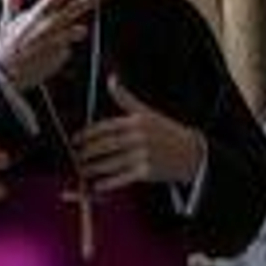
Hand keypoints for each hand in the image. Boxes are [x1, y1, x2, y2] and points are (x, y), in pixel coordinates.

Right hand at [0, 0, 96, 92]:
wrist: (6, 76)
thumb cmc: (5, 48)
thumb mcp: (6, 21)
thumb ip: (10, 1)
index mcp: (36, 16)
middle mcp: (49, 28)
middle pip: (72, 11)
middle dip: (84, 2)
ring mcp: (56, 44)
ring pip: (74, 32)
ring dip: (77, 30)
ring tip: (80, 30)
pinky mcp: (59, 58)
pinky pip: (65, 50)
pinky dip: (61, 48)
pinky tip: (51, 52)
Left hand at [73, 76, 205, 193]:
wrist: (189, 153)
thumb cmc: (165, 130)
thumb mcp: (146, 111)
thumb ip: (125, 98)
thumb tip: (111, 79)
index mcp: (137, 121)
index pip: (107, 127)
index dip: (89, 133)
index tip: (76, 139)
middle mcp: (139, 138)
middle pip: (107, 145)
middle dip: (88, 151)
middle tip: (76, 155)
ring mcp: (143, 156)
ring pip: (112, 163)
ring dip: (94, 168)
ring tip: (82, 170)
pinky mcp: (147, 172)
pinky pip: (123, 178)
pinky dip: (109, 183)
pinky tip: (98, 185)